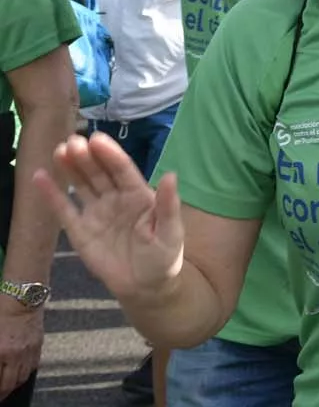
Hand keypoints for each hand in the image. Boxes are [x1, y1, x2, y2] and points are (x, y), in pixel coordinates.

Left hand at [0, 305, 41, 397]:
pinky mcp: (39, 344)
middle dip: (3, 393)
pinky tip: (19, 372)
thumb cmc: (1, 310)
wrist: (23, 296)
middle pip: (10, 383)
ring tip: (7, 386)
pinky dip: (25, 372)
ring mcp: (30, 350)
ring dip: (14, 384)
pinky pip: (33, 365)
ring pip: (23, 376)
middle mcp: (17, 354)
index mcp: (1, 351)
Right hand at [33, 135, 184, 305]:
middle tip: (72, 142)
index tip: (97, 140)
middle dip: (87, 157)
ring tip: (59, 151)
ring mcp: (96, 213)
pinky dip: (51, 194)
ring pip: (81, 186)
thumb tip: (170, 174)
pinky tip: (39, 177)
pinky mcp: (80, 231)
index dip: (110, 155)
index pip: (122, 170)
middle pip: (99, 173)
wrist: (145, 288)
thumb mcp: (171, 231)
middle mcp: (116, 199)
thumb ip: (168, 204)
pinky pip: (64, 210)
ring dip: (71, 168)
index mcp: (139, 195)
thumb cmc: (163, 257)